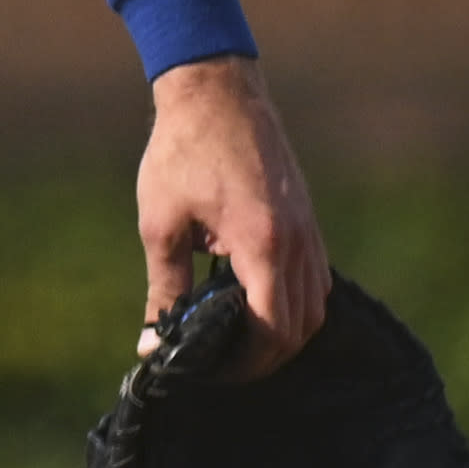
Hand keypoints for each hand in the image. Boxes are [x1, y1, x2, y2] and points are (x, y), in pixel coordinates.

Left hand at [135, 55, 331, 359]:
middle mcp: (299, 243)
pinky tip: (252, 305)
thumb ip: (164, 289)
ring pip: (315, 306)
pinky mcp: (308, 222)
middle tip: (222, 366)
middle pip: (302, 327)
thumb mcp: (161, 225)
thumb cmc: (181, 155)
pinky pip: (315, 280)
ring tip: (236, 342)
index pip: (273, 329)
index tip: (212, 372)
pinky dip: (292, 303)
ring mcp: (311, 232)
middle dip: (267, 356)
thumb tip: (153, 345)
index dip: (247, 363)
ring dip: (283, 332)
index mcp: (263, 245)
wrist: (217, 95)